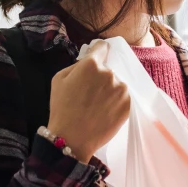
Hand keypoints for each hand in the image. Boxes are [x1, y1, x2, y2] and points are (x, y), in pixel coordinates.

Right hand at [47, 40, 129, 162]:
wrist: (72, 138)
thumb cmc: (62, 108)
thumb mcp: (59, 79)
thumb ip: (76, 65)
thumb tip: (88, 59)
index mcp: (92, 64)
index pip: (102, 47)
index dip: (98, 52)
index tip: (96, 57)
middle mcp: (110, 73)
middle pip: (108, 69)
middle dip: (100, 77)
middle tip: (89, 93)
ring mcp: (121, 89)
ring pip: (116, 84)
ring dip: (109, 90)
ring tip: (97, 106)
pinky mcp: (128, 105)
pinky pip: (122, 98)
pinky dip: (115, 103)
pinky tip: (104, 112)